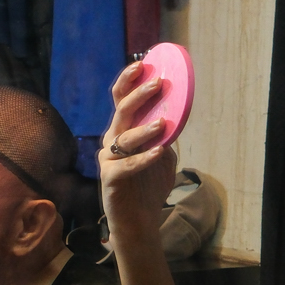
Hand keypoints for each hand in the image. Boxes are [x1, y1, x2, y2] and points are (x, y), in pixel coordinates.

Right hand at [99, 61, 180, 230]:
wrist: (139, 220)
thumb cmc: (149, 186)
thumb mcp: (162, 155)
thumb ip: (164, 135)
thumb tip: (175, 114)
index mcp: (123, 131)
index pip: (120, 98)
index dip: (128, 79)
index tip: (143, 63)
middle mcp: (112, 140)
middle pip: (121, 111)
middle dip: (139, 95)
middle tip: (158, 84)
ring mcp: (108, 159)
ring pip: (124, 137)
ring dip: (145, 129)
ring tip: (162, 124)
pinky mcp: (110, 178)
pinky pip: (127, 165)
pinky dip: (144, 158)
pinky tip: (159, 152)